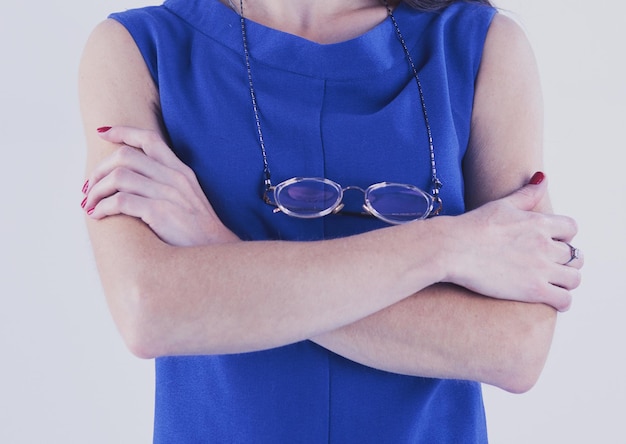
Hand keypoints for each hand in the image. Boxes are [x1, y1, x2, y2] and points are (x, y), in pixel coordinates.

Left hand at [81, 126, 237, 246]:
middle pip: (126, 156)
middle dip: (99, 169)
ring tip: (90, 204)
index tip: (102, 133)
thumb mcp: (187, 197)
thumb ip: (165, 183)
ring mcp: (168, 194)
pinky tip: (98, 215)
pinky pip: (121, 201)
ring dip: (97, 190)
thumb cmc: (196, 231)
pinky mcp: (160, 212)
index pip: (149, 138)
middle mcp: (174, 177)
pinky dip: (103, 207)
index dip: (122, 132)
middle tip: (89, 186)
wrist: (215, 251)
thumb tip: (133, 179)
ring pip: (118, 177)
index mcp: (181, 171)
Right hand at [443, 173, 582, 310]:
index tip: (551, 242)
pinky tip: (551, 299)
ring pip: (574, 278)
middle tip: (550, 266)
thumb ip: (526, 194)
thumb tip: (542, 177)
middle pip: (575, 255)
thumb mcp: (501, 204)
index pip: (571, 228)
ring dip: (566, 281)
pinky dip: (562, 301)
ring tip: (553, 284)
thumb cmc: (471, 226)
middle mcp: (545, 244)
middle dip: (565, 261)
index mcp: (539, 222)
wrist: (452, 249)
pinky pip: (564, 299)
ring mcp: (541, 268)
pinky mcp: (533, 290)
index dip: (563, 236)